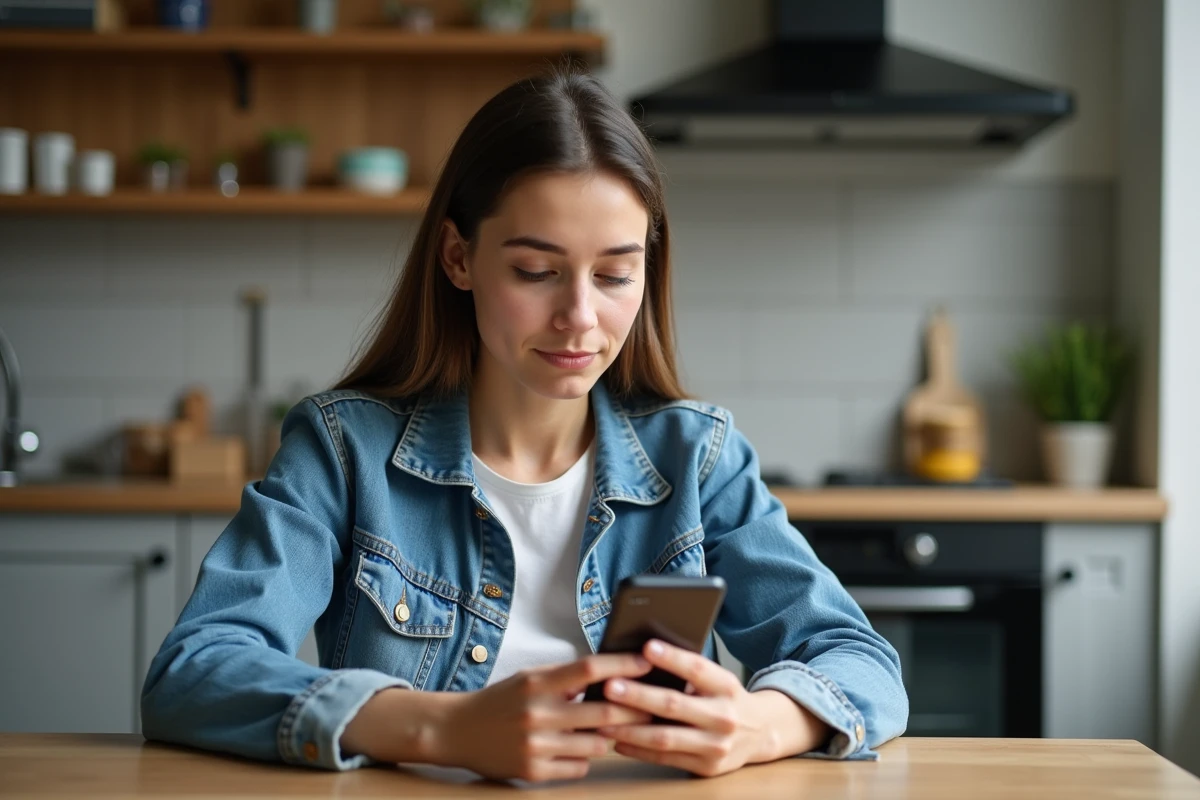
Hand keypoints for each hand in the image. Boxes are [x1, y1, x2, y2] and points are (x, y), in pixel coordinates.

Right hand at [430, 653, 654, 782]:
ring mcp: (536, 745)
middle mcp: (537, 713)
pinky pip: (579, 767)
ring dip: (607, 737)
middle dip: (633, 710)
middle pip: (603, 711)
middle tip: (651, 707)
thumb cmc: (500, 701)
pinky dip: (583, 757)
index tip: (647, 662)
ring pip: (597, 744)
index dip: (623, 665)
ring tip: (606, 730)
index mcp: (537, 683)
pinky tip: (575, 749)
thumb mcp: (529, 678)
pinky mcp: (533, 771)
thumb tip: (608, 674)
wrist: (456, 730)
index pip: (590, 669)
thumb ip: (564, 677)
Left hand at [596, 639, 829, 776]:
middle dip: (638, 696)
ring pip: (665, 737)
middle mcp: (724, 717)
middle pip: (675, 705)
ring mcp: (716, 746)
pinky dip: (638, 750)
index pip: (698, 669)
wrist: (760, 734)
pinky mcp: (706, 768)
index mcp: (726, 686)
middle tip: (610, 686)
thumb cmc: (725, 698)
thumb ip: (688, 671)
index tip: (645, 647)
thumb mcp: (717, 679)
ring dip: (630, 728)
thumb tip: (642, 656)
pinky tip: (617, 740)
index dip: (672, 658)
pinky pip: (665, 758)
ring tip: (603, 719)